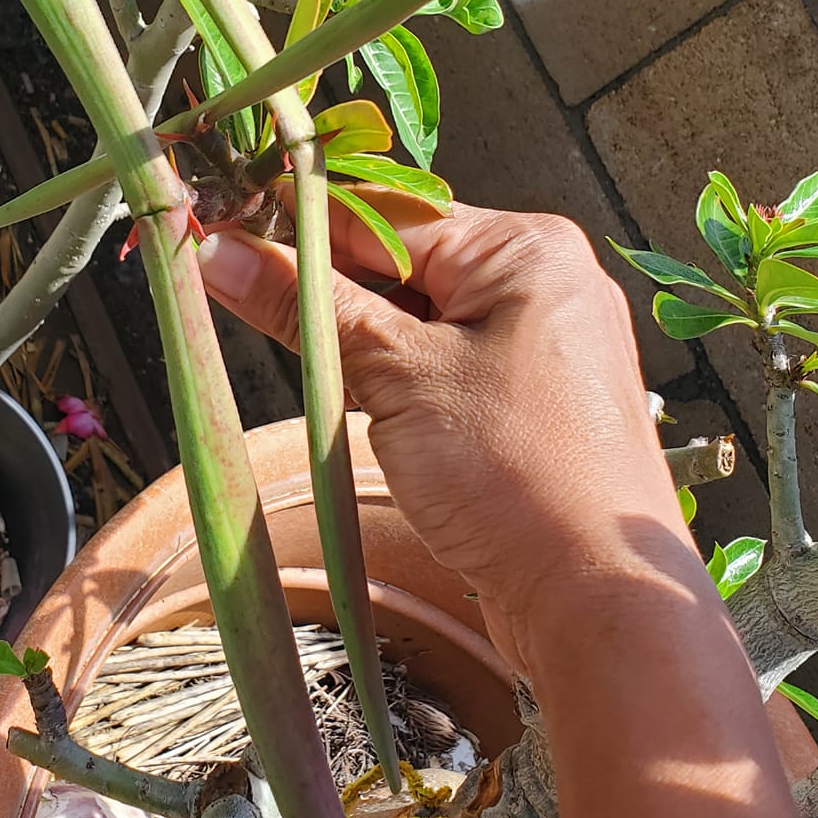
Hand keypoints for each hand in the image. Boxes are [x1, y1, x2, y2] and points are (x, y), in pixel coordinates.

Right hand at [197, 200, 690, 655]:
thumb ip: (306, 307)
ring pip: (418, 321)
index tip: (216, 235)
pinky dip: (393, 382)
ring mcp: (541, 345)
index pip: (383, 214)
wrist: (600, 602)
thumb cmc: (514, 475)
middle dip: (324, 290)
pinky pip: (443, 368)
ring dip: (355, 343)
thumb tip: (220, 251)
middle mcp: (541, 280)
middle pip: (400, 263)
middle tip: (233, 298)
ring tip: (298, 364)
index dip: (294, 226)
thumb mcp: (396, 377)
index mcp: (523, 247)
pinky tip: (354, 406)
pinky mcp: (531, 405)